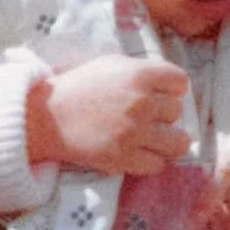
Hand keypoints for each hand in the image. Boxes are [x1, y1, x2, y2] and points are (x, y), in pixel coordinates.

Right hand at [26, 54, 191, 175]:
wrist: (49, 116)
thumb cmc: (80, 86)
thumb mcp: (113, 64)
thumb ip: (143, 71)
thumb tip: (171, 85)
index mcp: (140, 75)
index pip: (180, 82)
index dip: (172, 88)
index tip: (162, 94)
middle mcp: (142, 103)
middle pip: (177, 111)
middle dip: (163, 114)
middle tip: (146, 116)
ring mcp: (135, 132)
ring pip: (179, 142)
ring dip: (167, 140)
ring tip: (154, 139)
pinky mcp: (125, 158)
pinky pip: (157, 164)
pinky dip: (150, 160)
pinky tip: (138, 152)